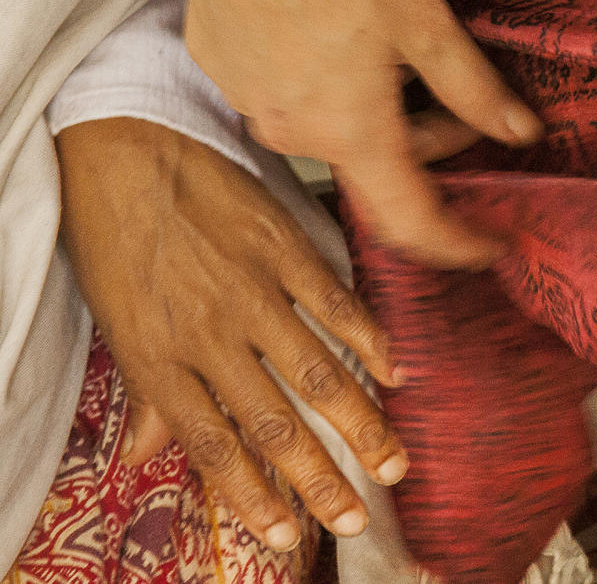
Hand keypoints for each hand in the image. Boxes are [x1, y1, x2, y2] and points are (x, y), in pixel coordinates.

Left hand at [56, 118, 405, 550]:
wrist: (127, 146)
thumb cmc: (116, 233)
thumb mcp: (115, 322)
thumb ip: (143, 394)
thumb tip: (145, 455)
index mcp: (162, 357)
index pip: (214, 446)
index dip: (254, 496)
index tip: (286, 534)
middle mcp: (211, 333)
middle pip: (275, 421)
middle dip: (320, 478)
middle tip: (356, 516)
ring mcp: (251, 289)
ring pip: (315, 371)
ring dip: (360, 422)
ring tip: (394, 460)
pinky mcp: (282, 245)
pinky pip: (334, 301)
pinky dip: (369, 338)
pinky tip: (397, 370)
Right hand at [176, 0, 542, 270]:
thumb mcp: (425, 26)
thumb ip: (474, 91)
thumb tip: (520, 131)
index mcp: (351, 133)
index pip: (410, 222)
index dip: (455, 242)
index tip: (485, 246)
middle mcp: (293, 133)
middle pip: (373, 163)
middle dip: (423, 141)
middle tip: (455, 98)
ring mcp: (249, 101)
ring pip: (330, 128)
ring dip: (370, 111)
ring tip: (391, 55)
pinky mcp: (222, 66)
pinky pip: (285, 93)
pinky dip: (321, 82)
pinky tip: (330, 32)